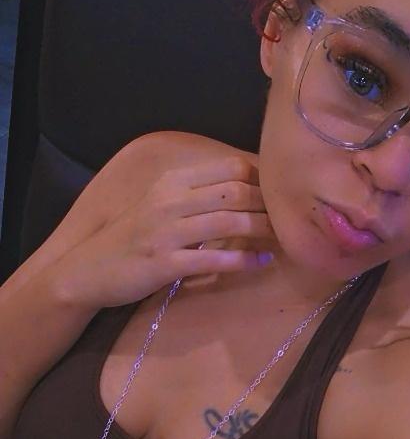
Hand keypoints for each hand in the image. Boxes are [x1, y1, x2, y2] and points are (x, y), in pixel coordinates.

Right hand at [55, 155, 275, 308]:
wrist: (88, 271)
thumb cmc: (131, 238)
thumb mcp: (159, 205)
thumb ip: (194, 195)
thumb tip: (241, 191)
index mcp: (172, 182)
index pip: (230, 167)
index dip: (263, 178)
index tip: (282, 192)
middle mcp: (170, 201)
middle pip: (237, 192)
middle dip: (270, 204)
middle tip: (292, 218)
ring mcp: (168, 232)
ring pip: (231, 223)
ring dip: (263, 231)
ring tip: (284, 239)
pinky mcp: (166, 264)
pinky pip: (215, 259)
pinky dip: (243, 261)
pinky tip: (262, 262)